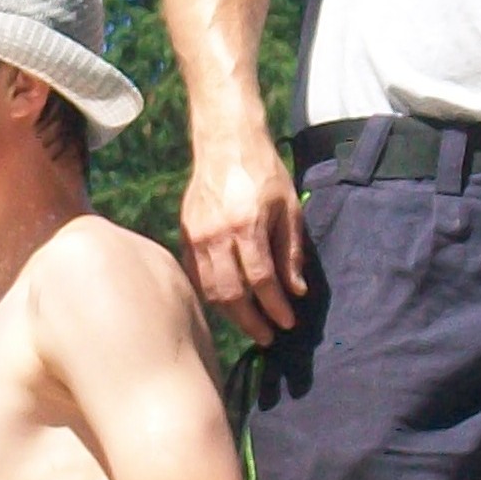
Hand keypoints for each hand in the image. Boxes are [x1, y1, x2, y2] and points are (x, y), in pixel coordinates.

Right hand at [178, 134, 307, 346]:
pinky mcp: (185, 235)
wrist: (225, 142)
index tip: (287, 323)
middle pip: (232, 294)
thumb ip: (291, 252)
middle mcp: (217, 235)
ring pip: (210, 290)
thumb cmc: (263, 172)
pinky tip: (227, 304)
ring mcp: (196, 236)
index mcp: (246, 225)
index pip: (261, 280)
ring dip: (231, 315)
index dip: (275, 307)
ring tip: (250, 325)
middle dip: (252, 321)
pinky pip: (196, 276)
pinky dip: (211, 296)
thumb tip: (295, 291)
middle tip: (268, 337)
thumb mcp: (288, 208)